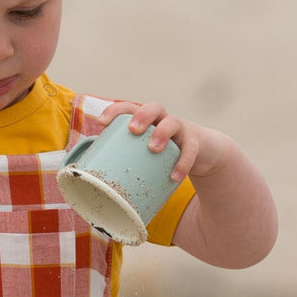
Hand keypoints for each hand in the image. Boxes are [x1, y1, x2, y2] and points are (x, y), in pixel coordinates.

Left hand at [99, 101, 232, 183]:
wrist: (202, 154)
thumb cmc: (163, 156)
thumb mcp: (145, 155)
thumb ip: (126, 164)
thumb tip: (94, 188)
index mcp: (147, 122)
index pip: (130, 108)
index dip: (115, 111)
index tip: (101, 122)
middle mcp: (163, 120)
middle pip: (153, 107)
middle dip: (142, 116)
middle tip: (133, 130)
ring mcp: (181, 129)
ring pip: (172, 123)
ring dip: (162, 133)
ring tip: (153, 148)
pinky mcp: (195, 142)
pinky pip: (190, 150)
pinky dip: (183, 163)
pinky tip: (174, 176)